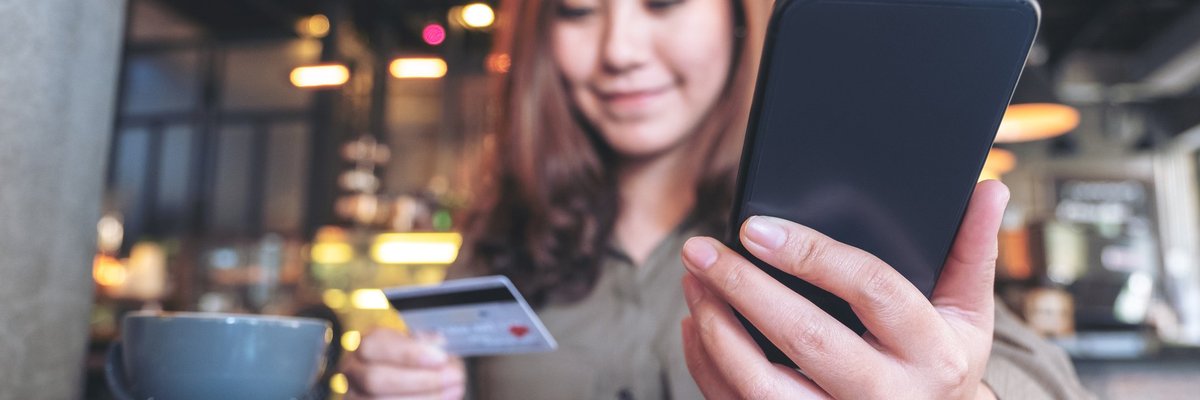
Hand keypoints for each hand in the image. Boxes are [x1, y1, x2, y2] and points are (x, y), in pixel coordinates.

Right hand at [341, 328, 465, 399]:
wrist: (394, 367)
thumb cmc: (408, 354)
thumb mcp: (415, 339)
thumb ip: (424, 340)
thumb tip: (438, 344)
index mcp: (361, 344)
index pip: (375, 346)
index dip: (408, 353)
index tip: (441, 357)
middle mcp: (352, 371)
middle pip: (376, 379)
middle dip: (420, 381)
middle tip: (457, 377)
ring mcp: (355, 395)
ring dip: (425, 398)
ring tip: (455, 390)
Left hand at [680, 181, 1007, 398]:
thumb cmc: (940, 363)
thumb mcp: (967, 315)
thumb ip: (969, 252)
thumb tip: (989, 189)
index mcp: (933, 353)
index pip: (872, 290)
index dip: (811, 255)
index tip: (755, 228)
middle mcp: (888, 396)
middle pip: (807, 338)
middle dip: (745, 289)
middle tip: (701, 250)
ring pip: (764, 387)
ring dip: (719, 332)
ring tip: (694, 284)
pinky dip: (709, 369)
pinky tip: (696, 326)